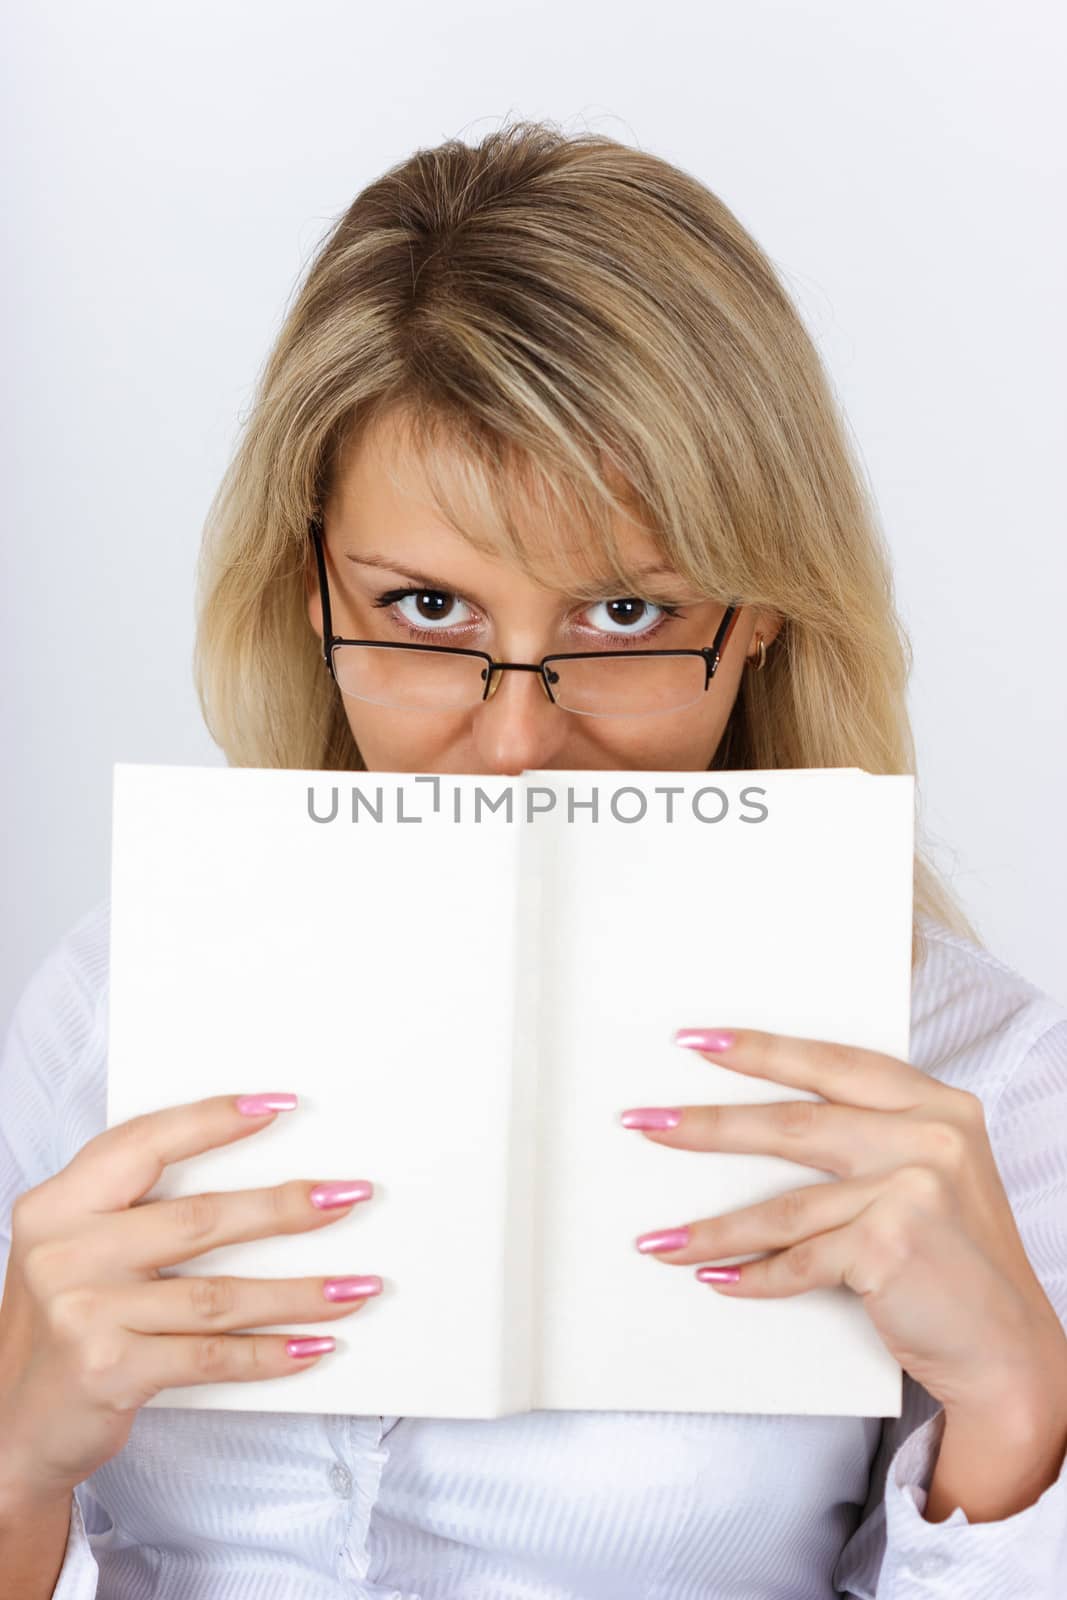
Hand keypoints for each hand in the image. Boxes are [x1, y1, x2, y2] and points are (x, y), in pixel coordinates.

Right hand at [0, 1094, 379, 1509]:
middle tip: (348, 1196)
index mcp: (59, 1204)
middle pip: (200, 1218)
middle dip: (285, 1207)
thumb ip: (135, 1210)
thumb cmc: (66, 1323)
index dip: (214, 1120)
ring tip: (356, 1286)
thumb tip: (257, 1182)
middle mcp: (66, 1252)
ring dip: (299, 1291)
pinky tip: (314, 1345)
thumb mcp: (76, 1250)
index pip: (145, 1142)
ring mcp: (85, 1314)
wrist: (10, 1428)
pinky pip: (211, 1357)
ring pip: (218, 1294)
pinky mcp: (110, 1372)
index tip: (280, 1106)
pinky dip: (270, 1353)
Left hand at [622, 1027, 1066, 1417]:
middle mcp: (931, 1135)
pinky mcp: (892, 1245)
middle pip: (794, 1125)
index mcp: (937, 1104)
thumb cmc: (956, 1263)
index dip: (759, 1050)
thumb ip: (871, 1139)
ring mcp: (915, 1188)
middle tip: (644, 1124)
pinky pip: (801, 1261)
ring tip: (657, 1238)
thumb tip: (754, 1123)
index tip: (694, 1041)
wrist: (1010, 1352)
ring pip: (786, 1205)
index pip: (832, 1063)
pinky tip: (716, 1279)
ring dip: (713, 1227)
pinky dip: (755, 1276)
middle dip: (708, 1126)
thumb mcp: (931, 1177)